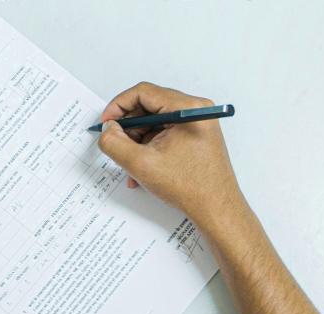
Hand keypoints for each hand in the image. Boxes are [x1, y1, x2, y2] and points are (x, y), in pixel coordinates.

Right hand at [96, 82, 246, 219]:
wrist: (216, 209)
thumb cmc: (192, 188)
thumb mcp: (141, 164)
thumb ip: (115, 143)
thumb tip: (107, 129)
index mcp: (187, 109)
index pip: (144, 92)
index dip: (119, 106)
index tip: (107, 122)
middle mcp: (196, 111)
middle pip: (149, 106)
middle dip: (128, 127)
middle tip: (115, 142)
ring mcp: (197, 124)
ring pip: (155, 122)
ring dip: (137, 141)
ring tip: (130, 163)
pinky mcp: (195, 136)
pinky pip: (165, 133)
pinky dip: (150, 147)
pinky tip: (142, 167)